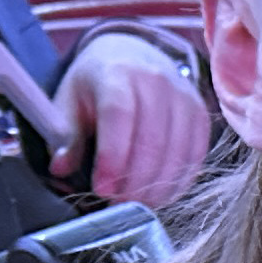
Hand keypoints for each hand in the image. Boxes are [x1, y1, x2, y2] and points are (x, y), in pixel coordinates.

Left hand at [46, 27, 214, 204]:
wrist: (133, 57)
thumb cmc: (96, 86)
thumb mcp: (69, 103)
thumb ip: (66, 137)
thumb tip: (61, 168)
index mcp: (118, 72)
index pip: (119, 114)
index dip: (112, 156)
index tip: (101, 188)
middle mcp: (157, 80)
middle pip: (152, 140)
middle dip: (134, 182)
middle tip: (116, 205)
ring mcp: (184, 98)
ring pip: (177, 153)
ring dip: (156, 187)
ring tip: (134, 204)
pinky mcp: (200, 116)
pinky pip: (195, 157)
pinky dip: (177, 183)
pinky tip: (157, 195)